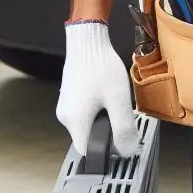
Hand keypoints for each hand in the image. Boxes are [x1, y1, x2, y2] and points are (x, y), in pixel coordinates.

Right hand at [56, 21, 140, 157]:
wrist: (87, 41)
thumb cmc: (101, 68)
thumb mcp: (119, 99)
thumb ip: (123, 127)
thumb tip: (128, 150)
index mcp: (75, 122)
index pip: (89, 151)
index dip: (106, 150)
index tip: (121, 139)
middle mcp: (65, 117)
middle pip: (88, 137)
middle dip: (106, 131)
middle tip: (121, 113)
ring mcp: (65, 106)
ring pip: (86, 123)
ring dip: (102, 117)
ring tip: (114, 99)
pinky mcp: (69, 96)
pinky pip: (83, 111)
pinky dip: (96, 108)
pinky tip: (106, 93)